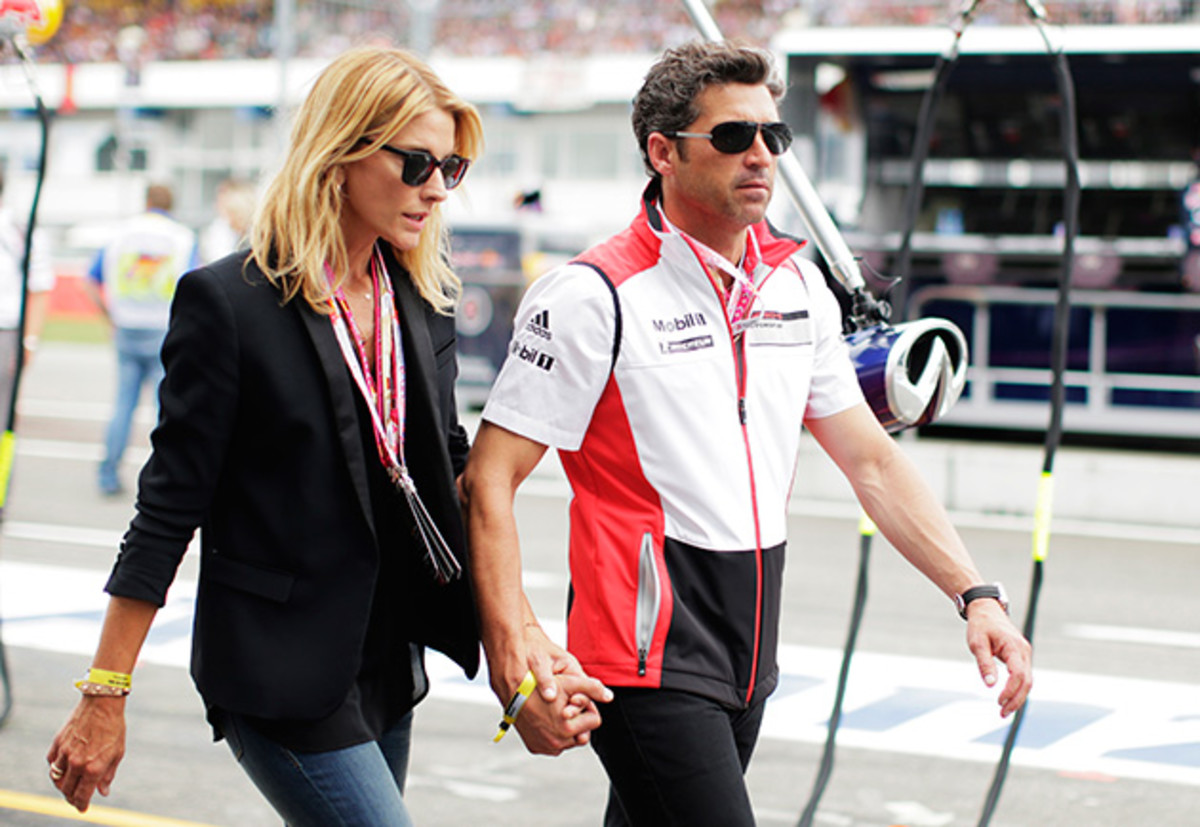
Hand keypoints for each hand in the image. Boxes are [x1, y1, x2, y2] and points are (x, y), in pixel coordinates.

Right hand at [45, 696, 126, 811]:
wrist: (103, 703)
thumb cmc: (114, 727)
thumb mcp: (117, 753)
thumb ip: (108, 775)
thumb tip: (103, 792)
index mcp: (93, 768)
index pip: (82, 795)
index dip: (81, 805)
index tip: (83, 808)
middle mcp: (77, 763)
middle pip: (67, 790)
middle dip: (71, 797)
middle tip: (76, 798)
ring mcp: (65, 753)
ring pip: (56, 779)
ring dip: (62, 786)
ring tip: (69, 786)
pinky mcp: (57, 743)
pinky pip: (52, 763)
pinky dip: (55, 770)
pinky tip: (63, 769)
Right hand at [495, 624, 611, 755]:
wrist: (510, 686)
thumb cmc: (540, 681)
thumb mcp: (570, 681)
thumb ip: (593, 688)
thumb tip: (610, 696)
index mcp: (567, 729)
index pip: (594, 720)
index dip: (588, 706)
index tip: (578, 697)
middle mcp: (555, 743)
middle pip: (582, 732)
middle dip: (579, 719)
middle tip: (568, 703)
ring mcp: (544, 747)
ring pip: (568, 740)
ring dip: (566, 727)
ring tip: (558, 709)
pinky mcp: (534, 747)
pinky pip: (552, 744)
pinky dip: (553, 734)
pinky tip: (548, 718)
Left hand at [965, 599, 1032, 717]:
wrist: (986, 610)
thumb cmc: (980, 626)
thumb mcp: (977, 643)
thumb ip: (984, 663)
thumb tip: (990, 685)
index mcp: (1014, 647)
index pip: (1018, 674)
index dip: (1010, 690)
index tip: (998, 701)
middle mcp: (1024, 651)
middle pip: (1027, 681)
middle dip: (1016, 699)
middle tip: (1002, 713)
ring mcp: (1025, 654)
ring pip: (1027, 681)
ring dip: (1018, 697)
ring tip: (1004, 710)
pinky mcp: (1021, 656)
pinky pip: (1023, 676)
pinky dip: (1017, 689)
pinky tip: (1008, 699)